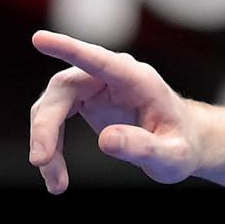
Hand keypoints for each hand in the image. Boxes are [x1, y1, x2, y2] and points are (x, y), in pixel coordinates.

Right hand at [28, 30, 203, 192]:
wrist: (184, 144)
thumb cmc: (183, 146)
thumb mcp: (173, 156)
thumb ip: (145, 148)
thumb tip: (106, 141)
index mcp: (137, 79)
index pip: (99, 60)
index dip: (69, 49)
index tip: (40, 39)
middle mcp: (111, 76)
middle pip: (63, 90)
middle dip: (46, 126)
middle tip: (41, 162)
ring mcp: (94, 85)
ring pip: (52, 106)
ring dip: (46, 142)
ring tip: (56, 184)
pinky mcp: (83, 100)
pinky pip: (54, 118)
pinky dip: (51, 146)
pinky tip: (56, 174)